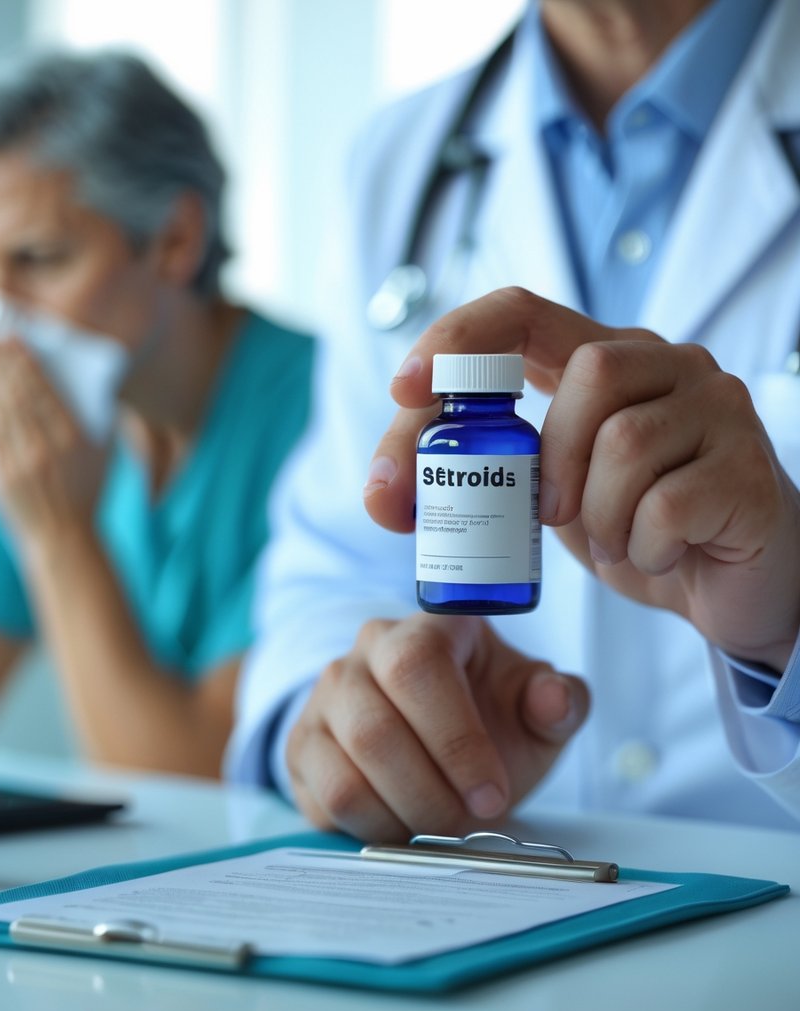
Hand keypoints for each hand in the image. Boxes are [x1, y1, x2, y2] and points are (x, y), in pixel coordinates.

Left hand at [0, 336, 110, 547]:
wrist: (65, 538)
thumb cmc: (88, 493)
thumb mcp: (104, 452)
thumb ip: (97, 415)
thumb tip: (84, 379)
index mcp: (73, 438)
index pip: (42, 389)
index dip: (25, 361)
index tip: (15, 340)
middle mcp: (43, 448)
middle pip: (16, 394)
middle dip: (2, 363)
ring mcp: (18, 463)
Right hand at [287, 613, 588, 840]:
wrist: (434, 735)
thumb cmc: (488, 717)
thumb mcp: (532, 709)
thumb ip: (557, 701)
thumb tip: (555, 697)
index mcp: (423, 629)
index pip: (417, 668)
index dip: (455, 739)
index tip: (493, 793)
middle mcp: (362, 655)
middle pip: (374, 730)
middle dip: (431, 794)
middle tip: (468, 822)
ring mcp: (324, 700)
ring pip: (347, 772)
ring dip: (403, 816)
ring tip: (440, 823)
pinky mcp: (303, 746)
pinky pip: (326, 799)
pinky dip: (374, 828)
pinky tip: (405, 822)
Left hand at [364, 287, 799, 670]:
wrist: (724, 582)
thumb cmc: (626, 523)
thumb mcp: (541, 494)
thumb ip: (476, 479)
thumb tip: (380, 496)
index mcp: (601, 357)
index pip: (523, 309)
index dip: (459, 336)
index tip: (404, 388)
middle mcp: (665, 364)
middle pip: (590, 373)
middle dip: (548, 458)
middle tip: (547, 512)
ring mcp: (715, 409)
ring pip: (626, 440)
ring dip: (596, 514)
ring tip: (612, 539)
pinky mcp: (747, 470)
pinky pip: (669, 504)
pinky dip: (639, 545)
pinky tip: (653, 553)